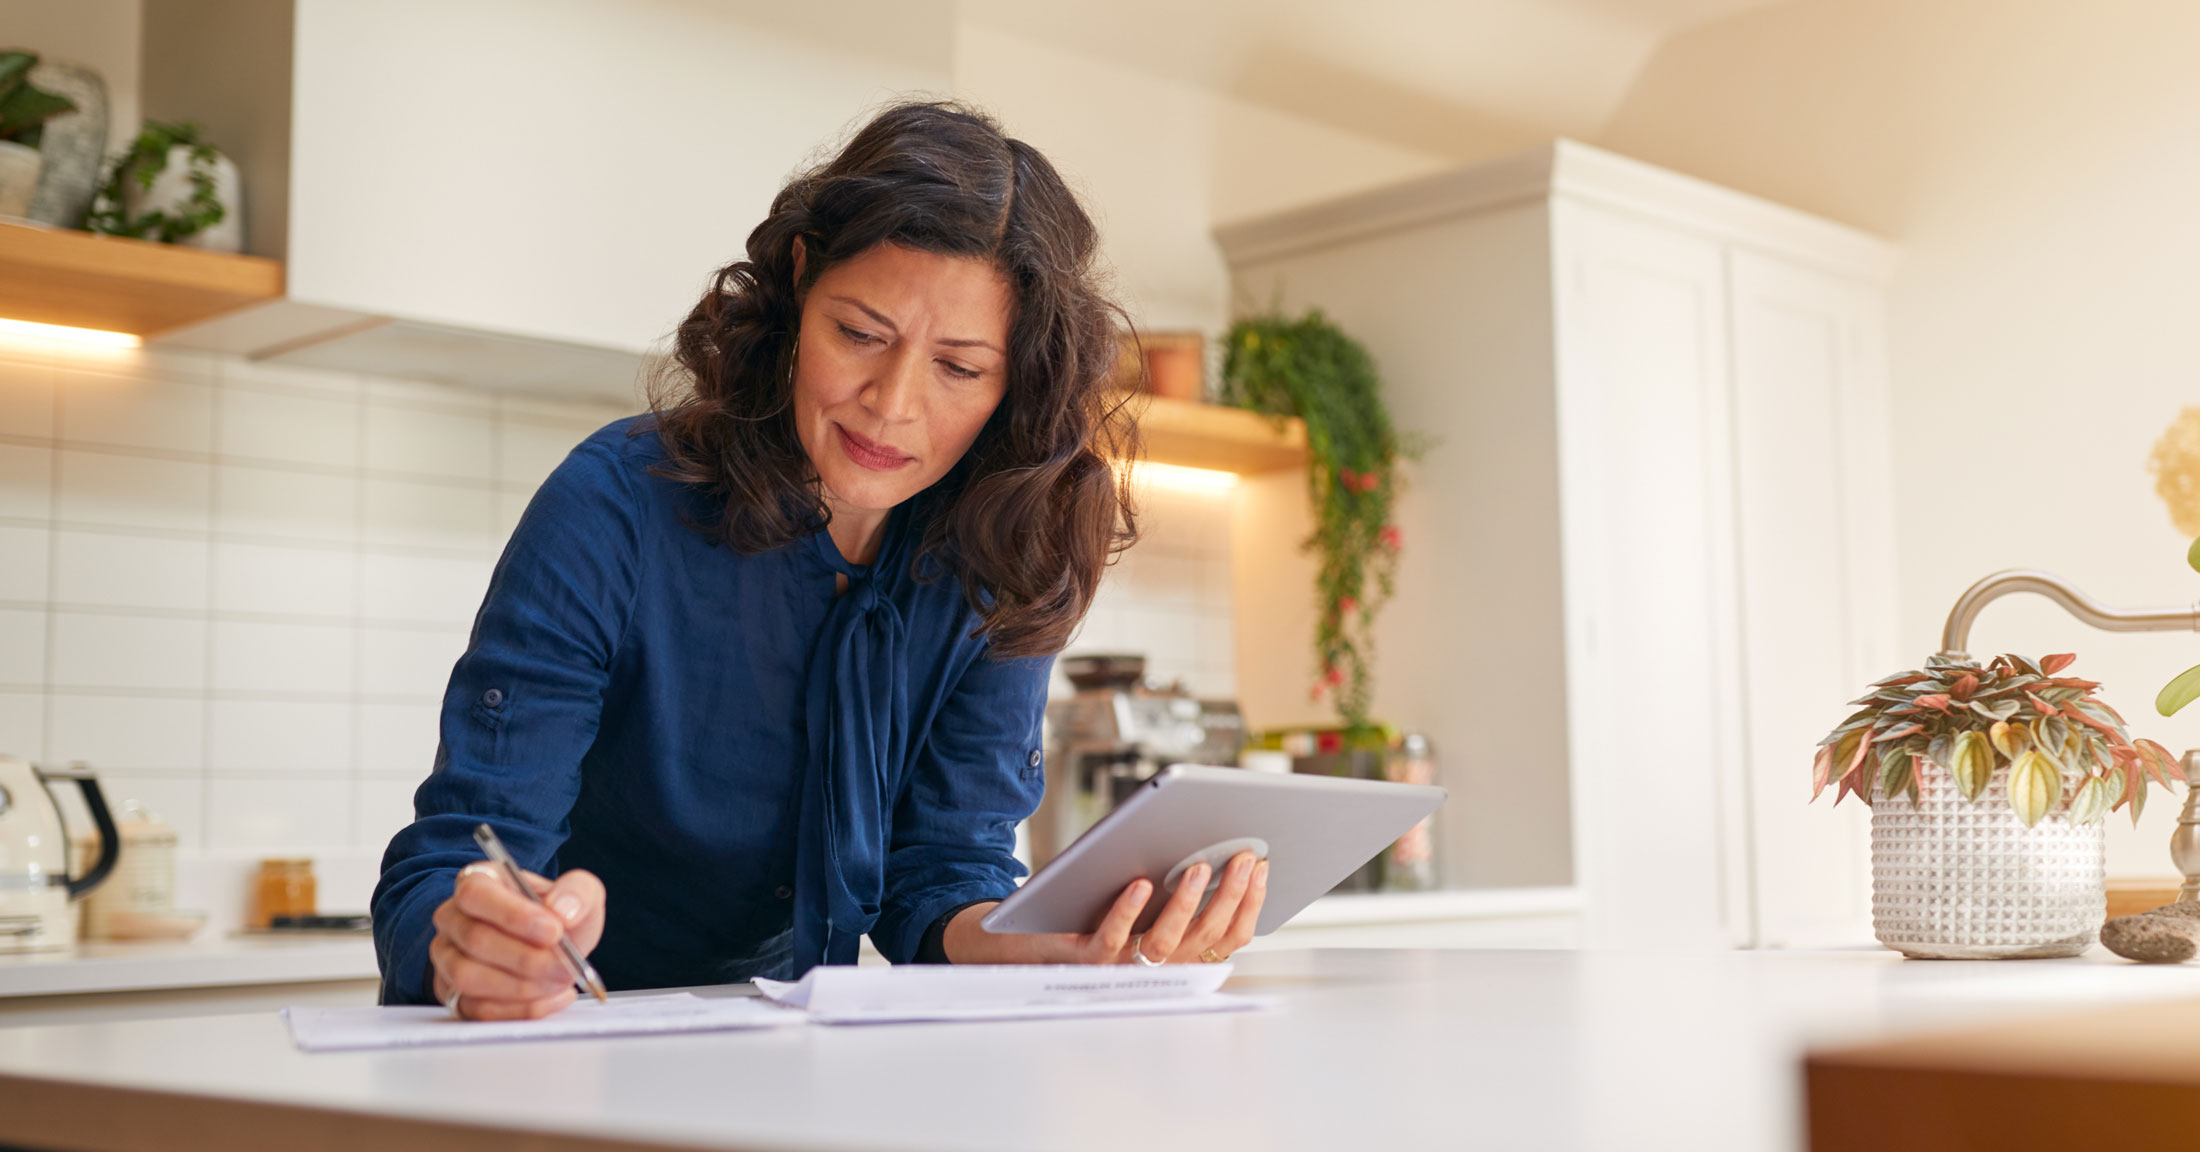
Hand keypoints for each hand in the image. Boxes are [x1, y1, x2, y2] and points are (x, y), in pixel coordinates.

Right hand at [429, 863, 605, 1020]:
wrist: (552, 949)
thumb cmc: (557, 917)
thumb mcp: (579, 893)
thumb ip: (578, 891)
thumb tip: (562, 909)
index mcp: (476, 880)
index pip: (476, 894)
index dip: (513, 915)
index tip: (554, 931)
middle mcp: (452, 918)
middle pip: (474, 940)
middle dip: (527, 958)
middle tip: (565, 966)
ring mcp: (447, 958)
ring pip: (469, 978)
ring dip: (522, 986)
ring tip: (560, 981)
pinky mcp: (453, 995)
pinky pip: (477, 1009)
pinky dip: (520, 1009)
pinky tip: (552, 998)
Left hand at [942, 851, 1267, 964]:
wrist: (1016, 937)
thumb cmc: (1087, 908)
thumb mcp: (1140, 897)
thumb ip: (1176, 883)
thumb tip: (1216, 844)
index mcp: (1177, 955)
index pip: (1230, 938)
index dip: (1251, 904)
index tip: (1265, 865)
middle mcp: (1154, 969)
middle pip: (1206, 939)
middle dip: (1231, 896)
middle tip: (1244, 855)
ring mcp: (1119, 967)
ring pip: (1164, 945)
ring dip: (1187, 905)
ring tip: (1200, 865)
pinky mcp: (1082, 959)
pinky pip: (1110, 939)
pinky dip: (1128, 911)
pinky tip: (1140, 881)